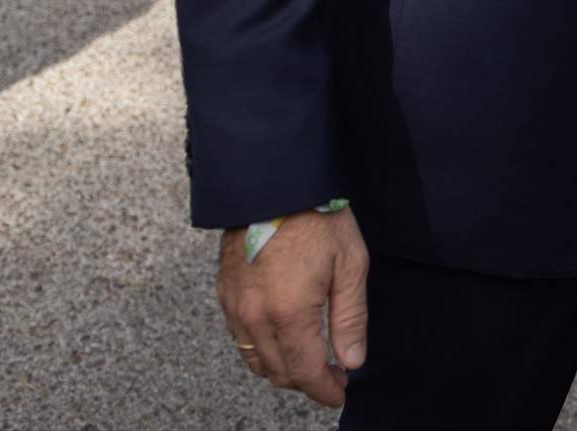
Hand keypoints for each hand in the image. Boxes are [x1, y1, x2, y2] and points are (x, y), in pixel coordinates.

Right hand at [217, 206, 368, 407]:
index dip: (323, 390)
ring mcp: (234, 307)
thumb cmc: (318, 219)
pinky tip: (282, 335)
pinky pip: (240, 337)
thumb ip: (350, 318)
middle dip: (306, 381)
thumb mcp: (350, 265)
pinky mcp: (224, 294)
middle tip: (332, 374)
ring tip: (309, 358)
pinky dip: (260, 347)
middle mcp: (255, 318)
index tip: (339, 393)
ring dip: (281, 367)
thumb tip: (351, 361)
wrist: (274, 183)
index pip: (304, 372)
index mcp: (289, 314)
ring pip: (254, 360)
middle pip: (278, 372)